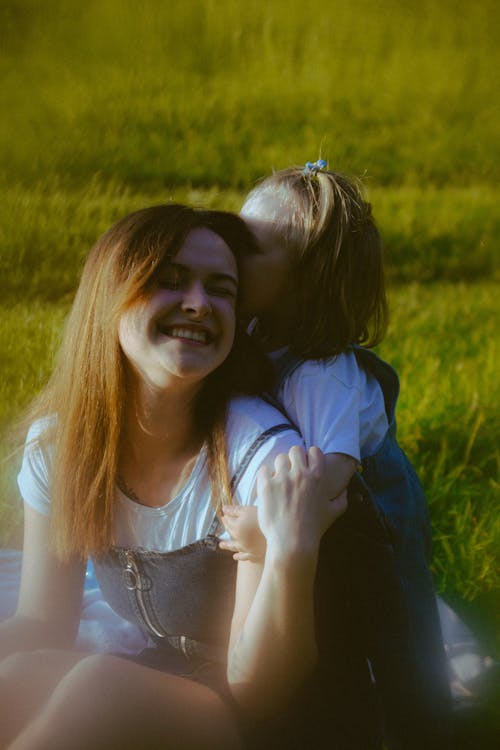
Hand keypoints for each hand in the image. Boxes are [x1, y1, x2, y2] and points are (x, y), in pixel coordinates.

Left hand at [220, 505, 266, 561]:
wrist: (280, 533)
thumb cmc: (265, 519)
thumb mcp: (249, 510)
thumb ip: (235, 510)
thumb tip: (223, 509)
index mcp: (237, 528)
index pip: (228, 521)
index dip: (226, 517)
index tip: (224, 515)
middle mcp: (240, 540)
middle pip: (230, 532)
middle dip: (226, 528)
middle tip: (224, 525)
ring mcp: (247, 549)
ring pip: (234, 547)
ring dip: (227, 545)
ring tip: (221, 545)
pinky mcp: (255, 556)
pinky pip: (245, 557)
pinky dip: (240, 556)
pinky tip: (236, 556)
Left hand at [256, 445, 346, 559]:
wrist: (293, 542)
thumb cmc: (314, 528)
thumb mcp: (334, 513)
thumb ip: (342, 499)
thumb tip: (344, 491)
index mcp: (317, 476)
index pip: (314, 451)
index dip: (309, 456)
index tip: (305, 465)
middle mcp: (300, 473)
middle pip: (295, 450)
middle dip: (293, 459)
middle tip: (291, 471)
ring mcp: (282, 478)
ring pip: (279, 458)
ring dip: (279, 467)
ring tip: (279, 479)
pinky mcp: (267, 485)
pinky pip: (264, 470)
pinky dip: (266, 476)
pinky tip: (268, 486)